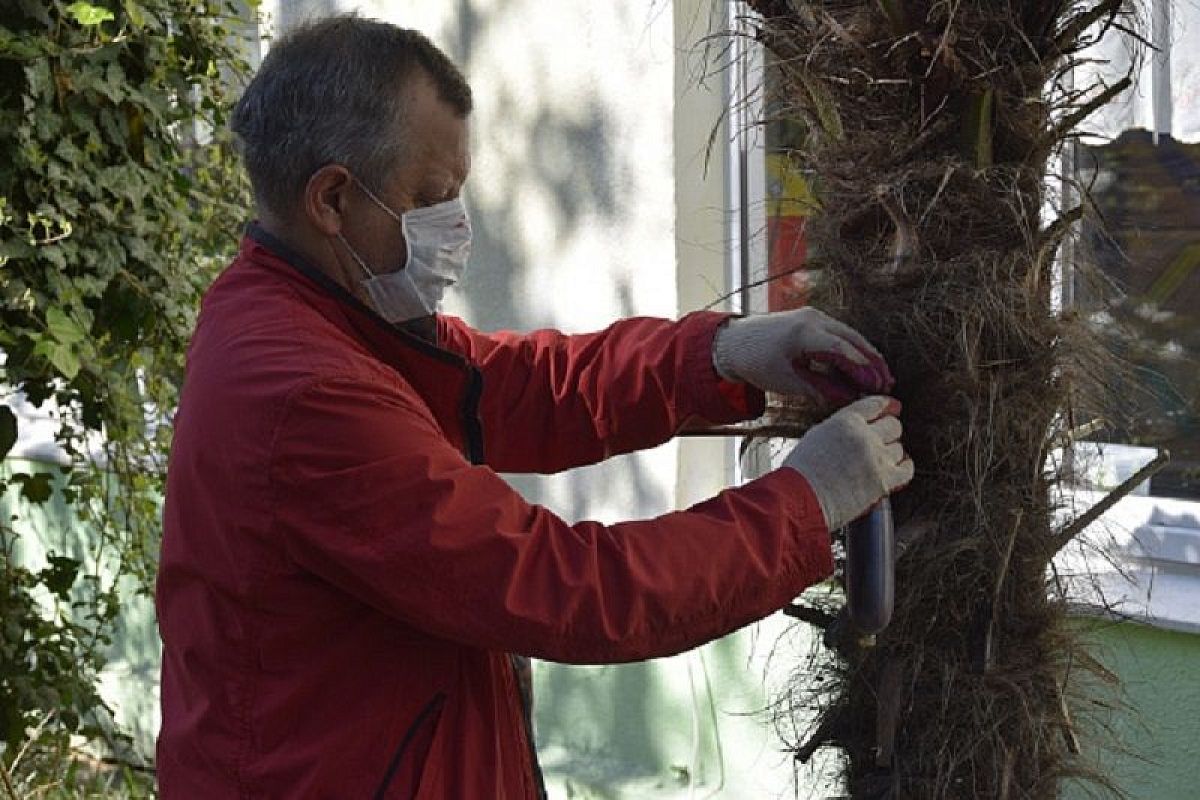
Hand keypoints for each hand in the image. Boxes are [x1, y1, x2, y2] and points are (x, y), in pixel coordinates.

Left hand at [712, 308, 892, 404]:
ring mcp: (813, 315)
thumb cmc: (754, 362)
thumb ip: (819, 389)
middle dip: (872, 362)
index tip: (878, 387)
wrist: (733, 342)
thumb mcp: (786, 382)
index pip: (843, 351)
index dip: (863, 370)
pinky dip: (852, 348)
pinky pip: (839, 332)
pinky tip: (861, 364)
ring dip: (866, 354)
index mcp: (804, 333)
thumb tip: (848, 399)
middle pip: (852, 339)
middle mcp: (812, 319)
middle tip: (888, 383)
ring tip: (881, 375)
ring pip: (849, 334)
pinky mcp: (811, 318)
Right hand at [783, 396, 912, 530]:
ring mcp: (877, 458)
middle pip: (893, 425)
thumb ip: (840, 428)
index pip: (875, 405)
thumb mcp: (817, 436)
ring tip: (879, 460)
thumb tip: (855, 430)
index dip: (886, 406)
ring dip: (891, 452)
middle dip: (888, 431)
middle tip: (882, 438)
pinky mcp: (885, 481)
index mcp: (846, 421)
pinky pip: (907, 469)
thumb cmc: (800, 473)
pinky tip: (896, 469)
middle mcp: (865, 436)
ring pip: (899, 448)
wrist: (800, 498)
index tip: (892, 408)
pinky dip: (903, 468)